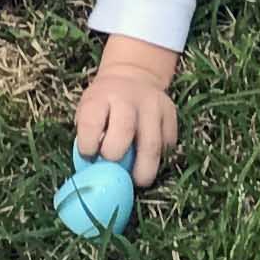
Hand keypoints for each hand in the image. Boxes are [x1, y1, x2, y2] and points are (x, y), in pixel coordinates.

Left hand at [75, 39, 181, 186]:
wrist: (133, 78)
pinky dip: (159, 159)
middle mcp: (127, 99)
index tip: (89, 157)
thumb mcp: (88, 111)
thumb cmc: (104, 106)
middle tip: (115, 173)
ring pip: (152, 144)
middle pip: (124, 130)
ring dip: (144, 170)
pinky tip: (150, 160)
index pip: (91, 122)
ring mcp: (153, 105)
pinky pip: (168, 145)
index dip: (88, 146)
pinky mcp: (171, 115)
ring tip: (138, 180)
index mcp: (100, 98)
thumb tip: (93, 173)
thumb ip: (88, 137)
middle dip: (117, 157)